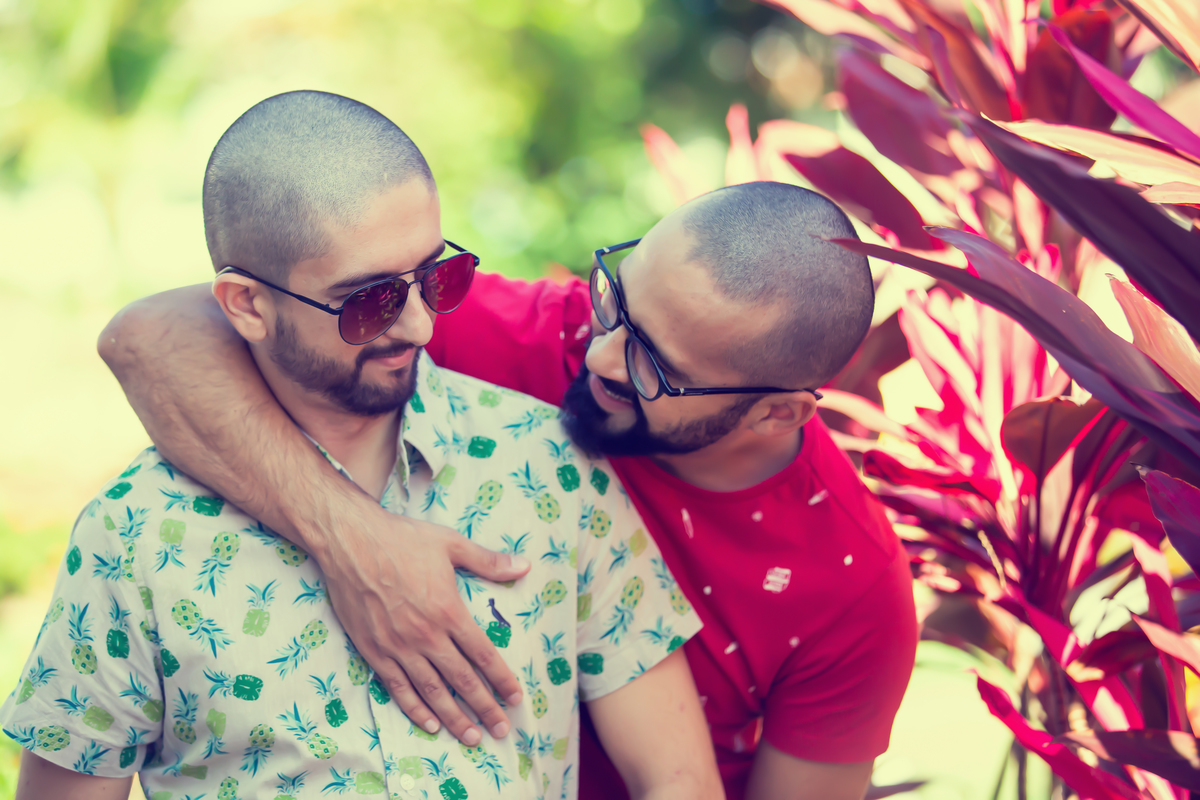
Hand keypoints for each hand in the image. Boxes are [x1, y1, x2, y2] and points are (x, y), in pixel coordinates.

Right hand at [315, 503, 530, 744]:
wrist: (349, 541)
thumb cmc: (402, 538)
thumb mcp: (451, 544)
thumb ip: (488, 561)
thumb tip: (524, 566)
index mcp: (448, 611)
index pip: (483, 655)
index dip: (502, 680)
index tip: (516, 698)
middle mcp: (426, 635)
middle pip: (462, 681)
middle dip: (485, 708)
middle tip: (502, 730)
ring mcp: (398, 647)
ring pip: (432, 691)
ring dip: (454, 718)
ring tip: (473, 737)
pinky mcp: (373, 651)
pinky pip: (397, 688)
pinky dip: (415, 709)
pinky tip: (430, 724)